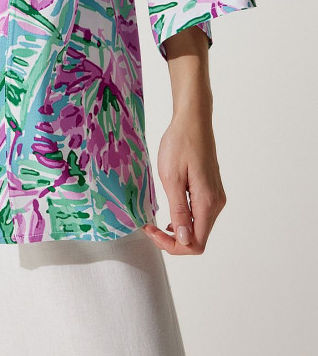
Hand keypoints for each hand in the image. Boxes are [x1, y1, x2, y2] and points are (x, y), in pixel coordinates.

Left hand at [142, 110, 226, 255]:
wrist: (193, 120)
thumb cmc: (180, 143)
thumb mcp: (171, 177)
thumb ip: (178, 211)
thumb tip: (184, 241)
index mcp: (207, 202)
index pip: (195, 244)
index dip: (172, 245)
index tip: (151, 231)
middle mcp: (216, 203)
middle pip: (198, 239)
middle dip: (173, 240)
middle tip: (150, 227)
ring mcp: (216, 197)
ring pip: (199, 228)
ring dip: (178, 230)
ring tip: (156, 221)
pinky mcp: (212, 190)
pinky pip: (200, 215)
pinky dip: (184, 219)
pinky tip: (169, 212)